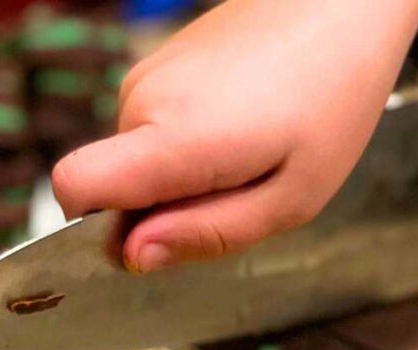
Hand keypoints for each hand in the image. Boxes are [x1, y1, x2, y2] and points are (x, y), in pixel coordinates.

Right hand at [52, 0, 417, 271]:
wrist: (342, 3)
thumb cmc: (331, 98)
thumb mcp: (291, 198)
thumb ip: (208, 234)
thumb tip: (133, 256)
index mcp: (174, 138)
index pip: (75, 186)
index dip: (96, 228)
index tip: (153, 235)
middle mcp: (143, 102)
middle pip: (115, 189)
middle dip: (168, 209)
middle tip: (242, 188)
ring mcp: (146, 77)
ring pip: (137, 162)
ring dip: (185, 176)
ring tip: (250, 151)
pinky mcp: (157, 66)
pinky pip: (152, 132)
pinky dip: (189, 145)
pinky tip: (240, 124)